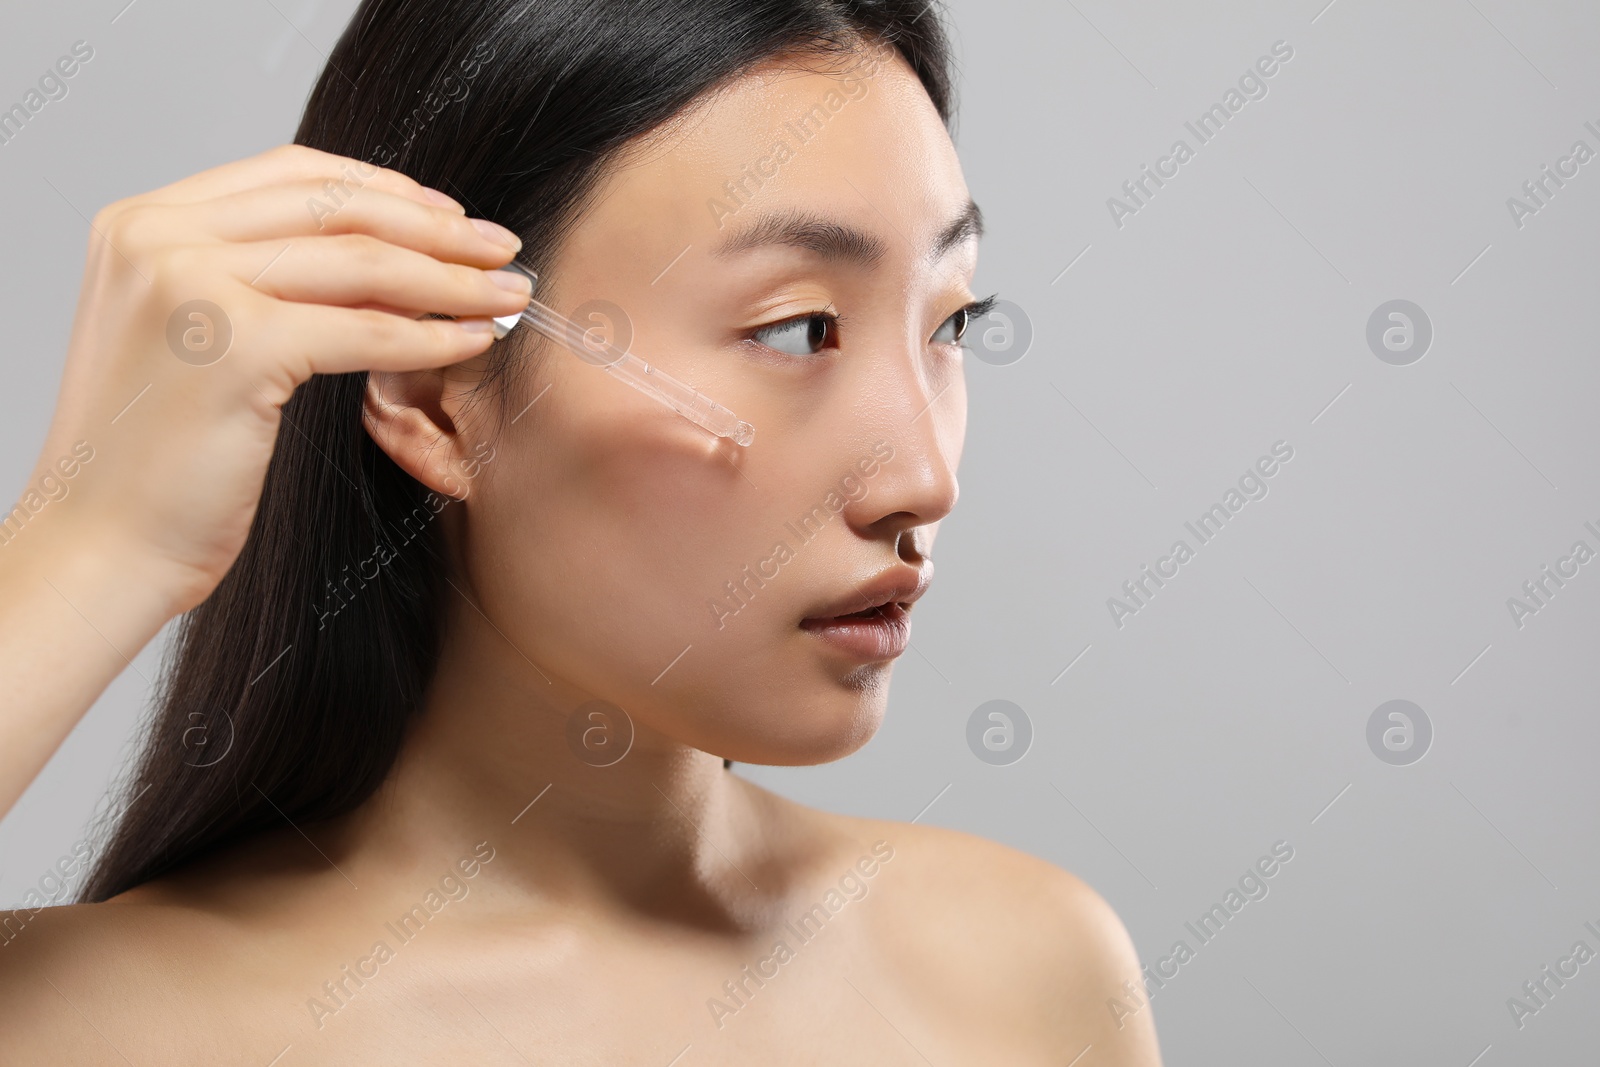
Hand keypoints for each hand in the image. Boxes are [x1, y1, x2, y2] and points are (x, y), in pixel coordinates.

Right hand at [23, 143, 531, 614]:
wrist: (98, 547)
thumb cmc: (152, 464)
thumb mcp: (194, 340)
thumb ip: (258, 283)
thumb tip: (381, 263)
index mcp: (142, 224)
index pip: (290, 174)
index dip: (385, 189)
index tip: (450, 214)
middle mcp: (158, 237)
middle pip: (334, 207)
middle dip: (435, 227)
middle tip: (501, 248)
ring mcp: (191, 284)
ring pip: (361, 263)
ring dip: (451, 278)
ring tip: (505, 295)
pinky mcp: (235, 346)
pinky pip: (366, 332)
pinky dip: (431, 337)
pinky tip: (471, 342)